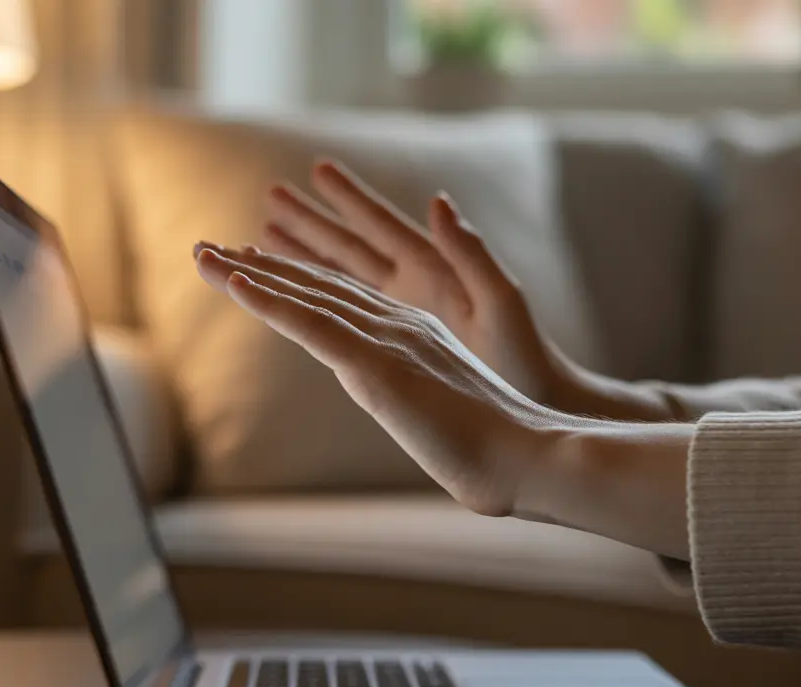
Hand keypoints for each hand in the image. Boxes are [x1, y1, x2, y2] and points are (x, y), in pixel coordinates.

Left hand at [194, 243, 692, 557]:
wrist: (527, 459)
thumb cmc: (494, 452)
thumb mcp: (443, 415)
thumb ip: (412, 396)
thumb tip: (387, 394)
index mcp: (415, 335)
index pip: (343, 300)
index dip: (294, 280)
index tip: (255, 268)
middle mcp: (400, 324)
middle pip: (316, 285)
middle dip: (259, 265)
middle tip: (210, 249)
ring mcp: (389, 339)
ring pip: (306, 294)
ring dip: (248, 273)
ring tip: (203, 254)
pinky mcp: (378, 363)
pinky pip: (312, 324)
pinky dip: (270, 300)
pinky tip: (234, 283)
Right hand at [260, 161, 561, 403]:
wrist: (535, 401)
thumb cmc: (524, 357)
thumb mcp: (502, 301)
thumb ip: (470, 253)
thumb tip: (439, 203)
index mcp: (433, 270)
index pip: (380, 227)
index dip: (348, 200)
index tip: (316, 172)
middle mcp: (413, 284)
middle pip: (350, 245)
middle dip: (310, 223)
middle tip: (270, 198)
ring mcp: (403, 312)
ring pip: (341, 276)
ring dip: (306, 256)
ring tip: (265, 235)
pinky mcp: (397, 340)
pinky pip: (346, 311)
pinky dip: (318, 296)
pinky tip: (295, 293)